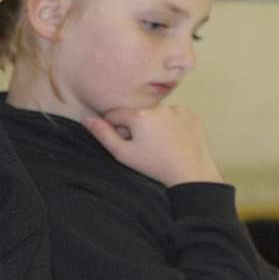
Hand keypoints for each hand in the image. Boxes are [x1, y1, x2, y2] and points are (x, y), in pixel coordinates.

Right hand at [83, 105, 221, 186]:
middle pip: (137, 114)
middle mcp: (158, 107)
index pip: (115, 115)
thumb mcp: (124, 154)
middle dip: (136, 127)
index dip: (117, 130)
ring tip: (162, 146)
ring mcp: (177, 109)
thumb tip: (86, 119)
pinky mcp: (191, 114)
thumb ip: (103, 134)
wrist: (192, 173)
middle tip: (146, 148)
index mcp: (139, 115)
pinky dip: (172, 125)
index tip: (127, 143)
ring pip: (156, 115)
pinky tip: (175, 141)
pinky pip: (175, 116)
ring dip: (154, 125)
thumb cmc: (155, 165)